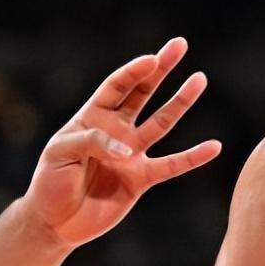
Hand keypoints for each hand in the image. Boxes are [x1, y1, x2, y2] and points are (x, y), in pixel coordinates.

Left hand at [23, 37, 221, 246]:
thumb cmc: (50, 182)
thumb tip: (127, 149)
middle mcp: (117, 130)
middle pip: (143, 92)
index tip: (152, 59)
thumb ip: (91, 141)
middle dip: (161, 68)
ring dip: (181, 101)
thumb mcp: (59, 153)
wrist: (55, 220)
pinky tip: (214, 146)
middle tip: (179, 45)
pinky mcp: (143, 178)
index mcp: (92, 118)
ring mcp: (133, 153)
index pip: (116, 87)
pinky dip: (194, 157)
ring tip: (199, 79)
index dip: (133, 72)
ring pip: (162, 122)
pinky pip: (172, 165)